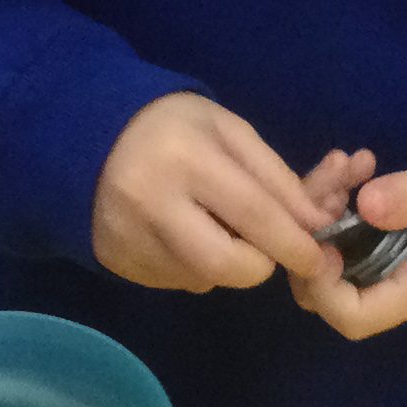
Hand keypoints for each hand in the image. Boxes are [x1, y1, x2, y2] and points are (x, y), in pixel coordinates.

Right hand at [92, 93, 345, 292]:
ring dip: (224, 263)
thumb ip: (274, 177)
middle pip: (227, 264)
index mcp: (186, 159)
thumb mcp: (228, 130)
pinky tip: (178, 232)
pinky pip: (176, 280)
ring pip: (204, 278)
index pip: (253, 215)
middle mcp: (152, 203)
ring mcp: (129, 236)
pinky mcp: (116, 260)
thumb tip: (315, 226)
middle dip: (260, 264)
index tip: (318, 259)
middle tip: (263, 246)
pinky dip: (192, 265)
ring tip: (209, 224)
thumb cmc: (172, 126)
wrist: (88, 134)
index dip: (293, 242)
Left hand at [286, 148, 406, 339]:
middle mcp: (385, 287)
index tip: (326, 235)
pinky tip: (356, 163)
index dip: (324, 285)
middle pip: (321, 290)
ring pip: (320, 254)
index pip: (353, 317)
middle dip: (313, 235)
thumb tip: (366, 204)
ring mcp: (372, 267)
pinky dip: (333, 196)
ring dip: (321, 206)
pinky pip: (332, 231)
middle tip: (335, 186)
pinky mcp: (366, 244)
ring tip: (346, 164)